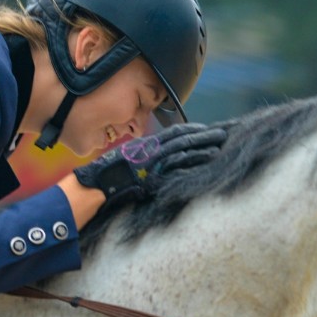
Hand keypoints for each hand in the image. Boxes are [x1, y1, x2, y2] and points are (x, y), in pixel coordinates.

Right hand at [73, 123, 227, 207]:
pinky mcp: (155, 171)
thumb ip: (142, 161)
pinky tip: (209, 157)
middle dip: (203, 135)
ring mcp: (153, 159)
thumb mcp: (126, 165)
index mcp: (144, 145)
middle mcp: (150, 149)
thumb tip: (154, 165)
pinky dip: (195, 158)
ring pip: (183, 147)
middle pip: (182, 138)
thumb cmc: (106, 179)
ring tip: (221, 144)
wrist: (95, 186)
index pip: (172, 134)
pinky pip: (179, 163)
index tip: (204, 129)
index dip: (190, 131)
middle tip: (222, 133)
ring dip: (204, 145)